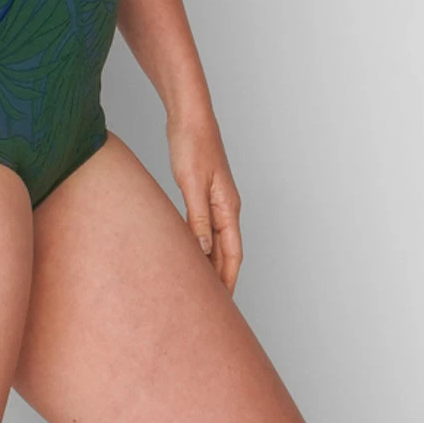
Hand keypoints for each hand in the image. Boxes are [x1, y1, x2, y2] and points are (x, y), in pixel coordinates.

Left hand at [165, 107, 242, 294]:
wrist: (190, 116)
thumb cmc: (192, 144)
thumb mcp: (192, 183)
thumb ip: (198, 218)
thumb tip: (204, 251)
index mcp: (228, 207)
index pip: (233, 254)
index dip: (228, 280)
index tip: (221, 305)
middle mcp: (226, 206)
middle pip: (228, 251)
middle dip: (222, 278)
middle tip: (210, 306)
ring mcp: (216, 199)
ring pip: (216, 240)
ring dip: (211, 263)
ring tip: (200, 286)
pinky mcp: (203, 192)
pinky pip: (205, 227)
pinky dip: (200, 244)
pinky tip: (190, 252)